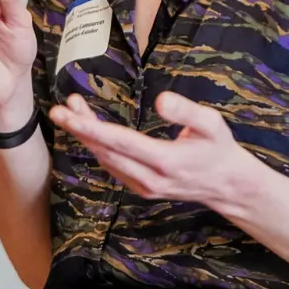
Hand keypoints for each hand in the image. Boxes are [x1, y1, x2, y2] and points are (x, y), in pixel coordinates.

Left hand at [47, 91, 263, 207]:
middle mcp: (149, 178)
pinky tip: (90, 130)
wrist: (228, 186)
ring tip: (72, 111)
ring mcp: (143, 187)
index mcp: (165, 161)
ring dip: (87, 136)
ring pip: (106, 160)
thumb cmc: (219, 149)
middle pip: (105, 151)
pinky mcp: (141, 189)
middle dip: (79, 129)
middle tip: (60, 108)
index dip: (90, 127)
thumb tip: (160, 100)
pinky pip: (112, 167)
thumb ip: (186, 111)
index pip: (119, 142)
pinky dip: (98, 147)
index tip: (67, 114)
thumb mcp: (211, 124)